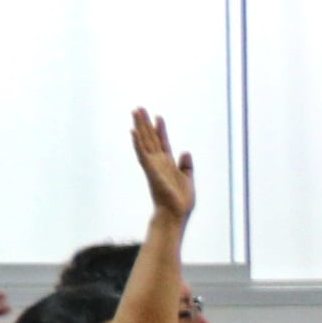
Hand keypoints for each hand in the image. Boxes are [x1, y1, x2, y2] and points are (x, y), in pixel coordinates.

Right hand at [130, 109, 195, 225]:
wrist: (176, 213)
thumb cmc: (180, 200)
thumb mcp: (188, 179)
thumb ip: (186, 165)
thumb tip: (186, 151)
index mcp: (167, 164)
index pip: (162, 142)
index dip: (160, 130)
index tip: (158, 117)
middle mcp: (158, 162)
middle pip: (150, 138)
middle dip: (145, 123)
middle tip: (139, 108)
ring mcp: (153, 165)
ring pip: (145, 142)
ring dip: (140, 127)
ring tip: (135, 112)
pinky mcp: (150, 170)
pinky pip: (142, 154)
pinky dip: (137, 143)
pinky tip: (133, 132)